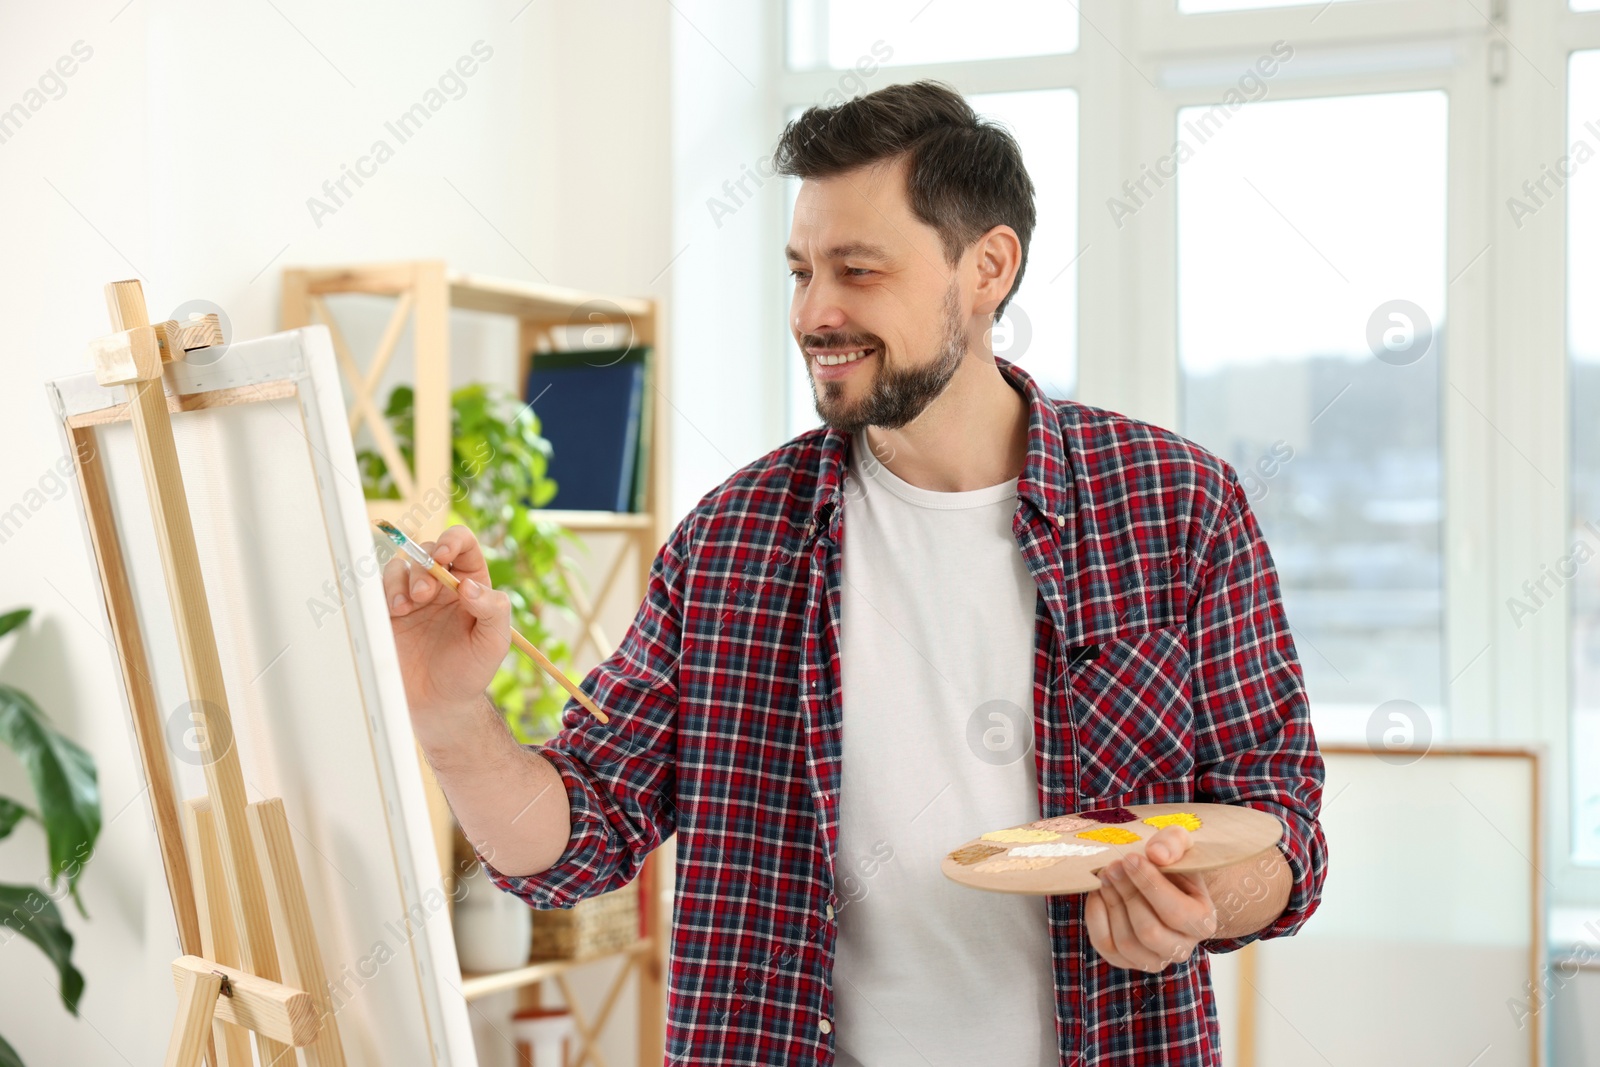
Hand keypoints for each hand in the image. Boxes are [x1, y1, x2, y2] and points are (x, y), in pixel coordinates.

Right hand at [381, 524, 511, 717]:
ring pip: (403, 565)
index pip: (464, 546)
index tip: (443, 557)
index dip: (452, 541)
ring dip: (404, 579)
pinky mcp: (389, 612)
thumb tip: (470, 586)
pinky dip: (386, 591)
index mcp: (471, 585)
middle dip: (424, 567)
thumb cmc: (470, 672)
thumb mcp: (494, 642)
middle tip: (425, 594)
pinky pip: (382, 587)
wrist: (438, 704)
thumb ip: (493, 610)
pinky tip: (396, 611)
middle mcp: (442, 586)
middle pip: (428, 551)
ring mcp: (414, 598)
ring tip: (408, 606)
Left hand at [1085, 826, 1217, 972]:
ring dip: (1111, 904)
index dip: (1149, 885)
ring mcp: (1153, 958)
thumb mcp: (1180, 843)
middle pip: (1149, 932)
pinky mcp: (1126, 959)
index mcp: (1203, 922)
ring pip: (1127, 943)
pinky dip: (1096, 917)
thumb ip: (1173, 842)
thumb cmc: (1173, 863)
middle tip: (1113, 865)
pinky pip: (1105, 946)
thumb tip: (1156, 854)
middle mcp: (1181, 947)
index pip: (1176, 913)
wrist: (1163, 882)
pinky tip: (1098, 893)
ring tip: (1106, 875)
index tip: (1130, 858)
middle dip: (1127, 894)